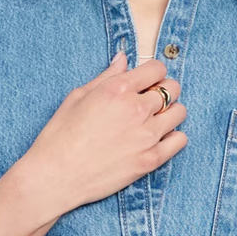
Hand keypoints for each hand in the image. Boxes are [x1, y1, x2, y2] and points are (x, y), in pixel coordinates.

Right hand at [7, 48, 187, 225]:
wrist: (56, 176)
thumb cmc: (60, 136)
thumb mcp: (78, 97)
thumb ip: (106, 77)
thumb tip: (123, 59)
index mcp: (117, 89)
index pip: (156, 68)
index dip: (153, 72)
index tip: (147, 80)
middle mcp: (136, 109)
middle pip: (172, 89)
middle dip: (163, 90)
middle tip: (151, 100)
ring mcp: (147, 136)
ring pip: (179, 113)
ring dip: (170, 112)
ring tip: (155, 120)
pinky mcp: (151, 160)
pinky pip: (180, 140)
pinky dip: (173, 137)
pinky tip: (159, 139)